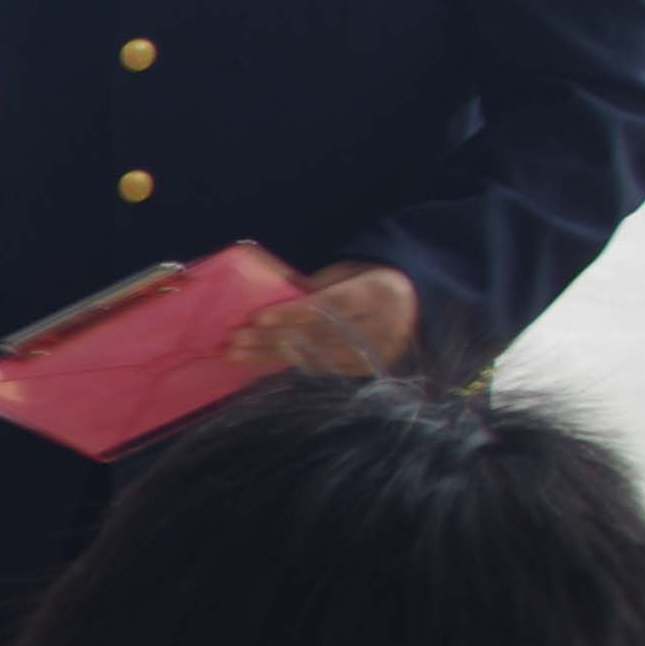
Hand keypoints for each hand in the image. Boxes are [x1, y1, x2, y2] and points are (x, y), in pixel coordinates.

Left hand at [221, 260, 417, 374]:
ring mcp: (374, 354)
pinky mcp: (364, 370)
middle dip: (270, 339)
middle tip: (232, 341)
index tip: (258, 317)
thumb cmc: (366, 283)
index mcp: (377, 293)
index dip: (294, 313)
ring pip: (314, 357)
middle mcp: (380, 327)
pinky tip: (258, 363)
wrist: (412, 306)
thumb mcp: (347, 274)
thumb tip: (268, 294)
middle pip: (317, 336)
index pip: (330, 306)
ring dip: (270, 357)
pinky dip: (286, 366)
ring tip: (235, 354)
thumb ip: (315, 286)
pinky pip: (319, 370)